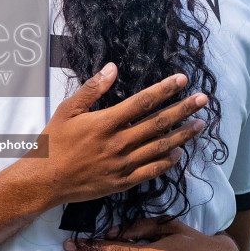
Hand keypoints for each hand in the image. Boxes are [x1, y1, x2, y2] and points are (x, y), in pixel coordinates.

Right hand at [9, 63, 207, 211]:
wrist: (46, 180)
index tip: (181, 80)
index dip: (165, 89)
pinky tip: (179, 153)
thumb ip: (91, 89)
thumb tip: (112, 68)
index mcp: (106, 122)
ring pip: (160, 147)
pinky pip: (152, 171)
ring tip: (199, 124)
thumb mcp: (67, 110)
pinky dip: (167, 161)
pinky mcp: (122, 182)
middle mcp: (119, 143)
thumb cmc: (54, 143)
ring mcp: (123, 164)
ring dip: (182, 135)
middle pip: (158, 123)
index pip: (143, 101)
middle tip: (203, 99)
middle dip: (183, 109)